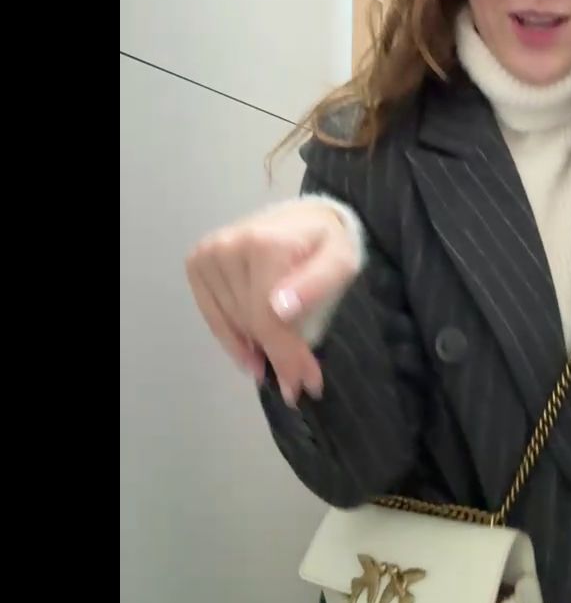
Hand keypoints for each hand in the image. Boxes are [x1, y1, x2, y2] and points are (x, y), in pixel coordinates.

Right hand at [185, 199, 361, 405]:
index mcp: (265, 244)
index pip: (268, 317)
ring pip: (231, 323)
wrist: (305, 217)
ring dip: (253, 350)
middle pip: (249, 322)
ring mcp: (208, 254)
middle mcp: (228, 246)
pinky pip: (212, 315)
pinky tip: (250, 355)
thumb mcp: (340, 260)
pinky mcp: (198, 262)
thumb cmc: (328, 243)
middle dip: (276, 357)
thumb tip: (280, 308)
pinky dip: (231, 338)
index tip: (306, 385)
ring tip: (274, 366)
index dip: (285, 355)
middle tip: (297, 382)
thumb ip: (317, 284)